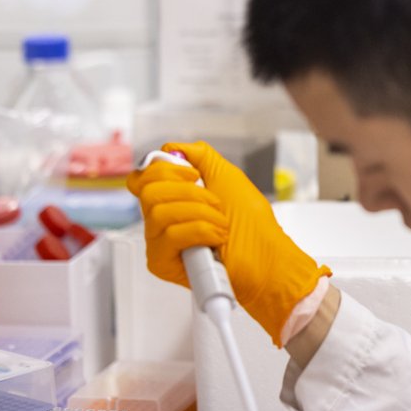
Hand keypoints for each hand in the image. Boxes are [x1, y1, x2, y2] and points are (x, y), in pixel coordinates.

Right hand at [125, 141, 329, 344]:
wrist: (267, 258)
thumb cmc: (253, 224)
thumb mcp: (228, 178)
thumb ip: (201, 157)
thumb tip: (173, 147)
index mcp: (173, 198)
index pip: (143, 177)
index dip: (165, 170)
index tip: (194, 175)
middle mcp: (161, 219)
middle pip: (148, 190)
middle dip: (190, 192)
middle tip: (215, 203)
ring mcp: (159, 242)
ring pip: (159, 212)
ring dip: (201, 212)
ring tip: (221, 224)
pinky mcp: (162, 263)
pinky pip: (170, 235)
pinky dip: (201, 231)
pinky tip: (216, 240)